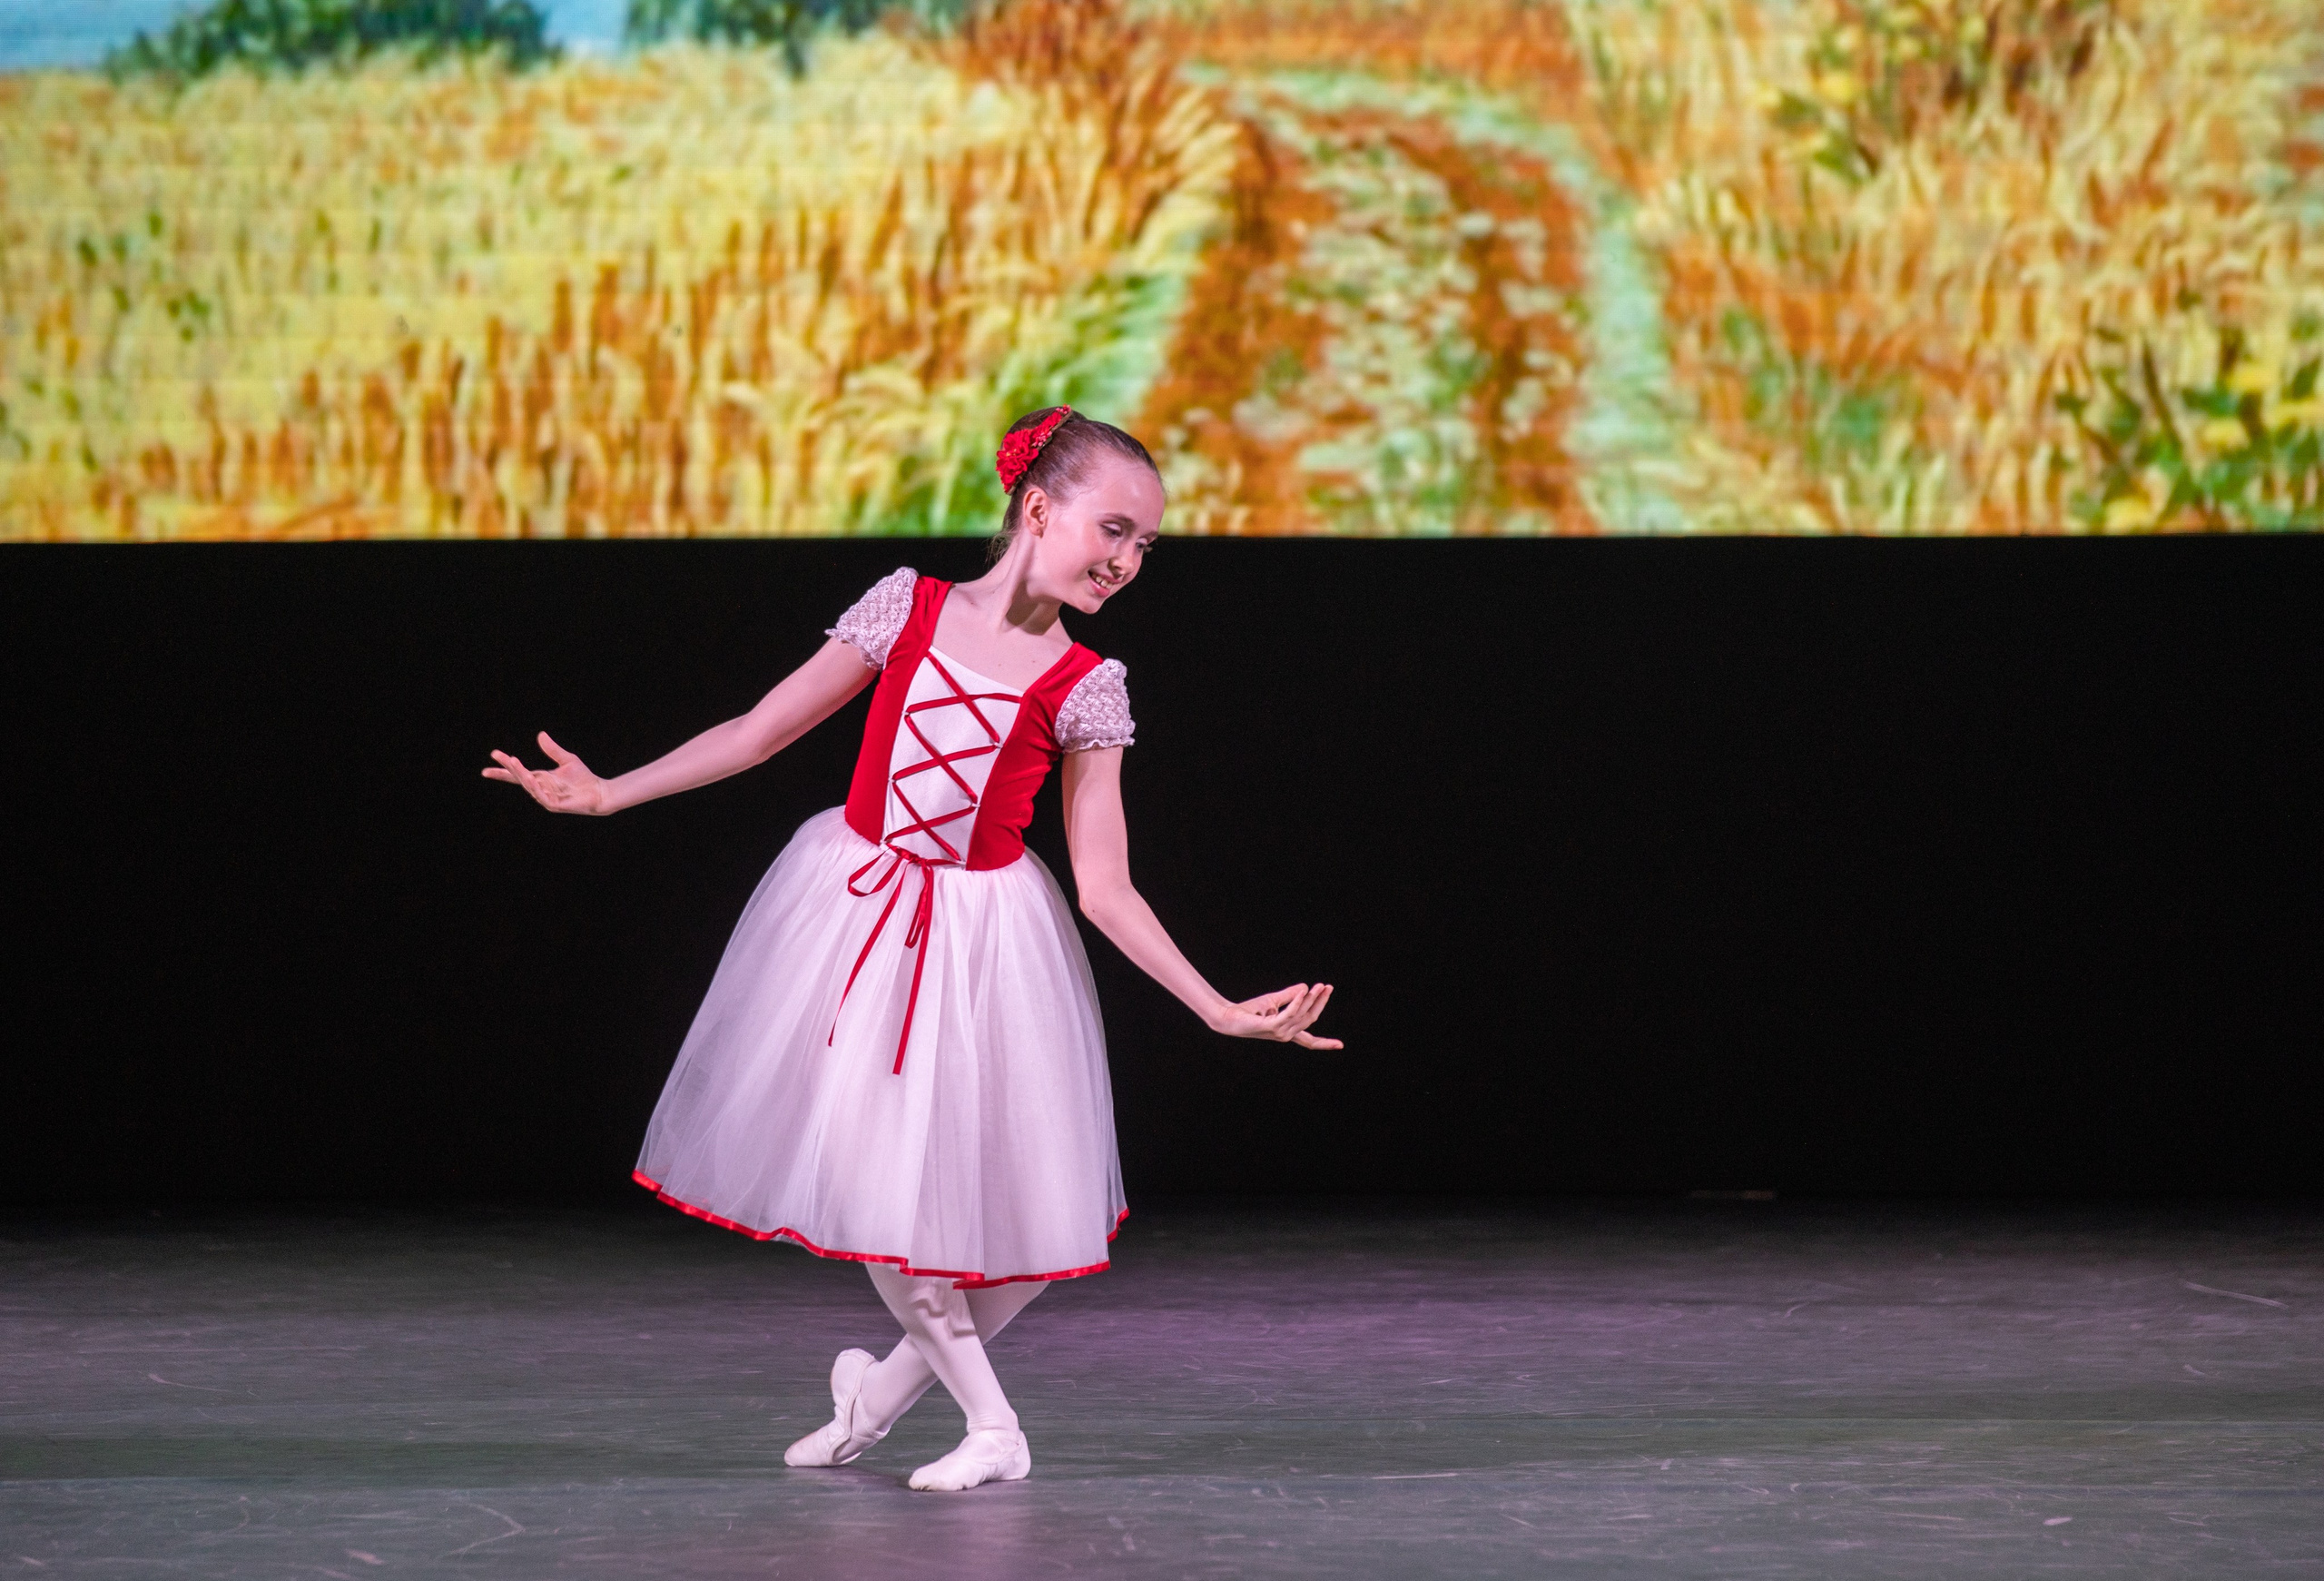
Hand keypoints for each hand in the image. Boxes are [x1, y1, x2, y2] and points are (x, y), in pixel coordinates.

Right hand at [482, 732, 612, 814]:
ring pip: (529, 785)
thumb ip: (553, 749)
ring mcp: (546, 797)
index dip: (503, 769)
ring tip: (513, 761)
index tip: (490, 761)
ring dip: (520, 773)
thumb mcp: (567, 760)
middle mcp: (540, 788)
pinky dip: (535, 787)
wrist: (599, 792)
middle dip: (508, 767)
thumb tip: (540, 734)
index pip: (517, 774)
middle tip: (497, 755)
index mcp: (541, 779)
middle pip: (519, 777)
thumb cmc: (583, 778)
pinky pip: (541, 796)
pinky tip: (531, 777)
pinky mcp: (554, 805)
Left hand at [1209, 984, 1341, 1049]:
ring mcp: (1278, 1032)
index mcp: (1286, 1033)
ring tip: (1319, 985)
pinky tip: (1304, 991)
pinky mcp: (1270, 1025)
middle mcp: (1284, 1035)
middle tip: (1328, 987)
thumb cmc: (1249, 1011)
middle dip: (1321, 1003)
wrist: (1228, 1017)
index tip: (1341, 1045)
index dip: (1325, 1043)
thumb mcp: (1273, 1001)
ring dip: (1312, 999)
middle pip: (1310, 1020)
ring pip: (1302, 1015)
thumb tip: (1306, 988)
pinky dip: (1298, 1002)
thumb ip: (1290, 996)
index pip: (1309, 1041)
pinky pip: (1289, 1013)